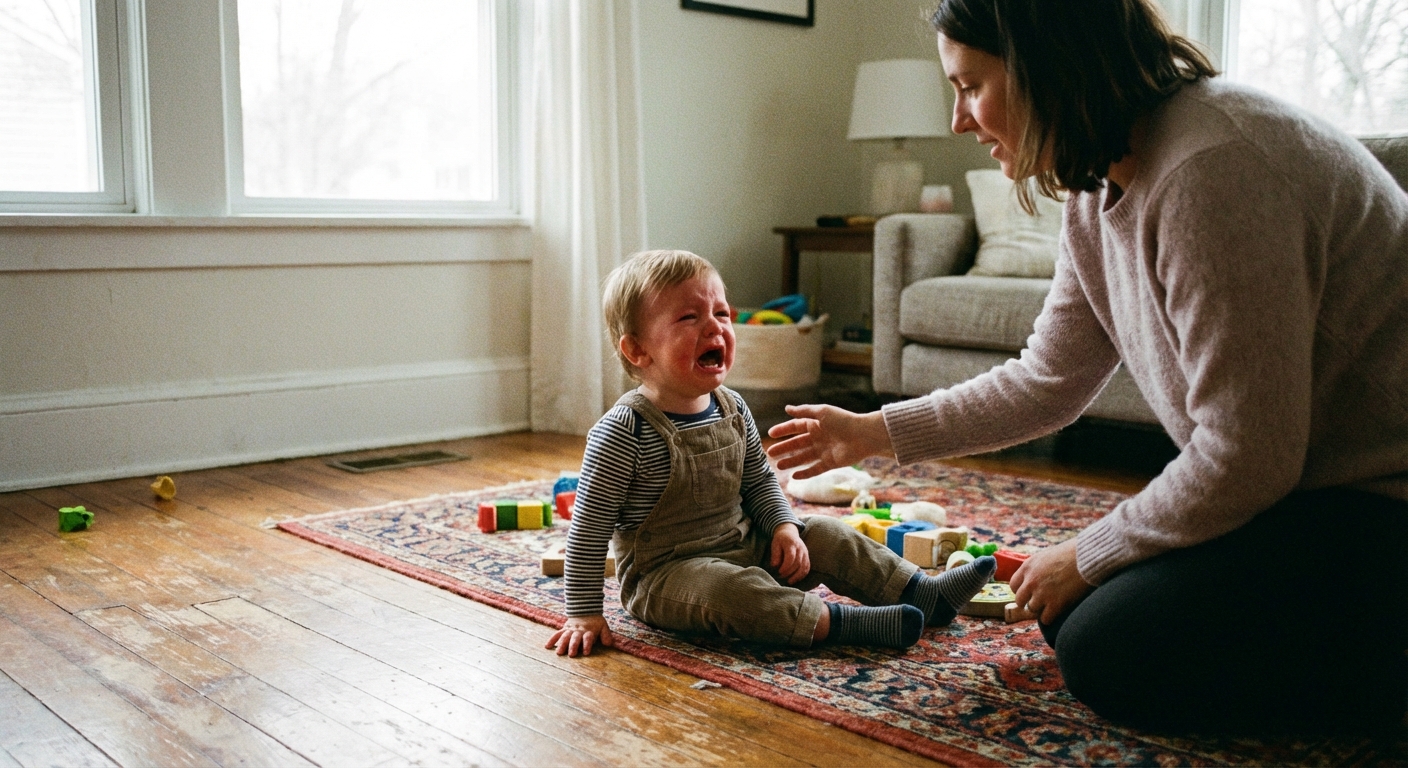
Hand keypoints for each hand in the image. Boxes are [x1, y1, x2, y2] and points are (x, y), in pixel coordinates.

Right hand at [545, 615, 613, 656]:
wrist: (585, 609)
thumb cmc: (595, 622)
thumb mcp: (603, 626)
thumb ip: (606, 635)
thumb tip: (608, 644)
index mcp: (588, 631)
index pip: (588, 637)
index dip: (587, 644)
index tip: (587, 653)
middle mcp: (579, 631)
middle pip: (575, 638)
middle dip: (573, 646)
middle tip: (572, 654)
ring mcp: (570, 630)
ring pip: (565, 636)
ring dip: (562, 644)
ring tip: (559, 652)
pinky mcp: (564, 629)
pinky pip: (557, 634)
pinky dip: (552, 639)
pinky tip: (547, 646)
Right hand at [765, 404, 892, 478]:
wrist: (864, 436)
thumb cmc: (843, 421)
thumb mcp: (822, 412)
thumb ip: (804, 411)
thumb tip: (786, 408)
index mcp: (816, 423)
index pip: (796, 427)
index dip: (783, 430)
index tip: (770, 434)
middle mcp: (819, 437)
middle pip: (797, 444)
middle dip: (784, 448)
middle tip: (769, 453)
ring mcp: (824, 451)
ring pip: (803, 457)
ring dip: (791, 461)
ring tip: (778, 466)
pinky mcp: (831, 463)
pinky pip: (815, 469)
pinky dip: (805, 473)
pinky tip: (794, 476)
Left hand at [769, 523, 810, 583]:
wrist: (790, 533)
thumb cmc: (780, 539)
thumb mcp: (775, 544)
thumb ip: (775, 554)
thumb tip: (774, 565)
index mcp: (791, 544)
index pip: (791, 557)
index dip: (786, 566)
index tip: (779, 571)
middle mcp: (800, 548)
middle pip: (798, 563)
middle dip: (789, 572)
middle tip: (781, 576)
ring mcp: (805, 553)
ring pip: (804, 567)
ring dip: (797, 576)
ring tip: (789, 581)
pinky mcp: (807, 557)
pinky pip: (807, 567)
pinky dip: (802, 575)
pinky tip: (796, 579)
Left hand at [1009, 538, 1091, 624]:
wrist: (1088, 557)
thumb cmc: (1073, 553)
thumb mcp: (1048, 556)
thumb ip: (1038, 568)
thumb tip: (1036, 578)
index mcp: (1028, 566)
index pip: (1013, 585)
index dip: (1022, 591)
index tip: (1030, 593)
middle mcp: (1031, 581)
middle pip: (1020, 600)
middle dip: (1029, 602)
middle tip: (1041, 602)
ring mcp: (1042, 593)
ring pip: (1032, 610)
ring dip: (1041, 609)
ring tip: (1052, 605)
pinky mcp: (1056, 604)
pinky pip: (1045, 619)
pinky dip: (1050, 618)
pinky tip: (1058, 612)